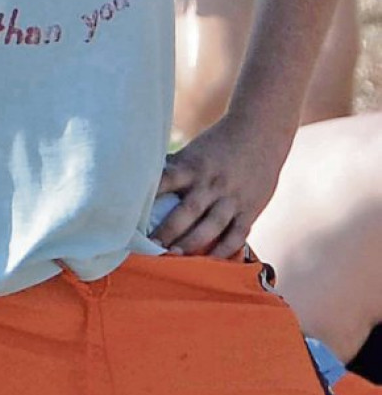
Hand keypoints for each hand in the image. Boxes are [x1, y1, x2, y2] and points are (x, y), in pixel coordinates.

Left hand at [151, 115, 288, 258]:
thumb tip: (145, 181)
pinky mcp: (250, 209)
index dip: (150, 197)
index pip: (166, 181)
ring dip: (193, 243)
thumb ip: (175, 169)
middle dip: (169, 230)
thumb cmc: (219, 142)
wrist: (260, 131)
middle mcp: (211, 183)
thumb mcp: (194, 151)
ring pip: (211, 226)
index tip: (133, 213)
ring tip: (175, 257)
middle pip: (188, 211)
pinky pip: (237, 235)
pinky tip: (212, 263)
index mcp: (193, 166)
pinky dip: (225, 250)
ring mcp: (232, 198)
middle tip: (151, 247)